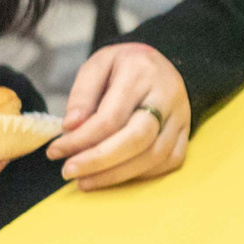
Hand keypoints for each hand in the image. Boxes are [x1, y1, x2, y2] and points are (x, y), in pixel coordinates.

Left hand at [46, 41, 190, 190]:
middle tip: (69, 172)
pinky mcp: (187, 132)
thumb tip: (71, 127)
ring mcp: (182, 115)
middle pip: (137, 139)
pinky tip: (115, 175)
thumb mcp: (97, 65)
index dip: (81, 140)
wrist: (159, 63)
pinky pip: (169, 162)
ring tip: (85, 181)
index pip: (110, 117)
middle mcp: (167, 94)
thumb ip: (82, 94)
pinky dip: (140, 174)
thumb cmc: (123, 66)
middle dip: (99, 161)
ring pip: (154, 156)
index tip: (55, 151)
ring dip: (116, 174)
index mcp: (141, 72)